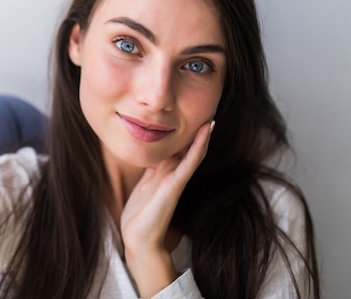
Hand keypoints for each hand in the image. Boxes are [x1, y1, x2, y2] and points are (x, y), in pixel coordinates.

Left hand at [120, 121, 213, 297]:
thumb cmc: (139, 215)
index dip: (183, 133)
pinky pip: (190, 162)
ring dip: (202, 137)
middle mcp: (172, 174)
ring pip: (192, 153)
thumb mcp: (143, 184)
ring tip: (211, 118)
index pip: (176, 149)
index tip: (187, 115)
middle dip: (195, 133)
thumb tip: (151, 153)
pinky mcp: (176, 185)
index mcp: (164, 173)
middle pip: (186, 148)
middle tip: (206, 111)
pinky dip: (198, 146)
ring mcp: (176, 179)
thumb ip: (150, 170)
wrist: (139, 239)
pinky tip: (206, 132)